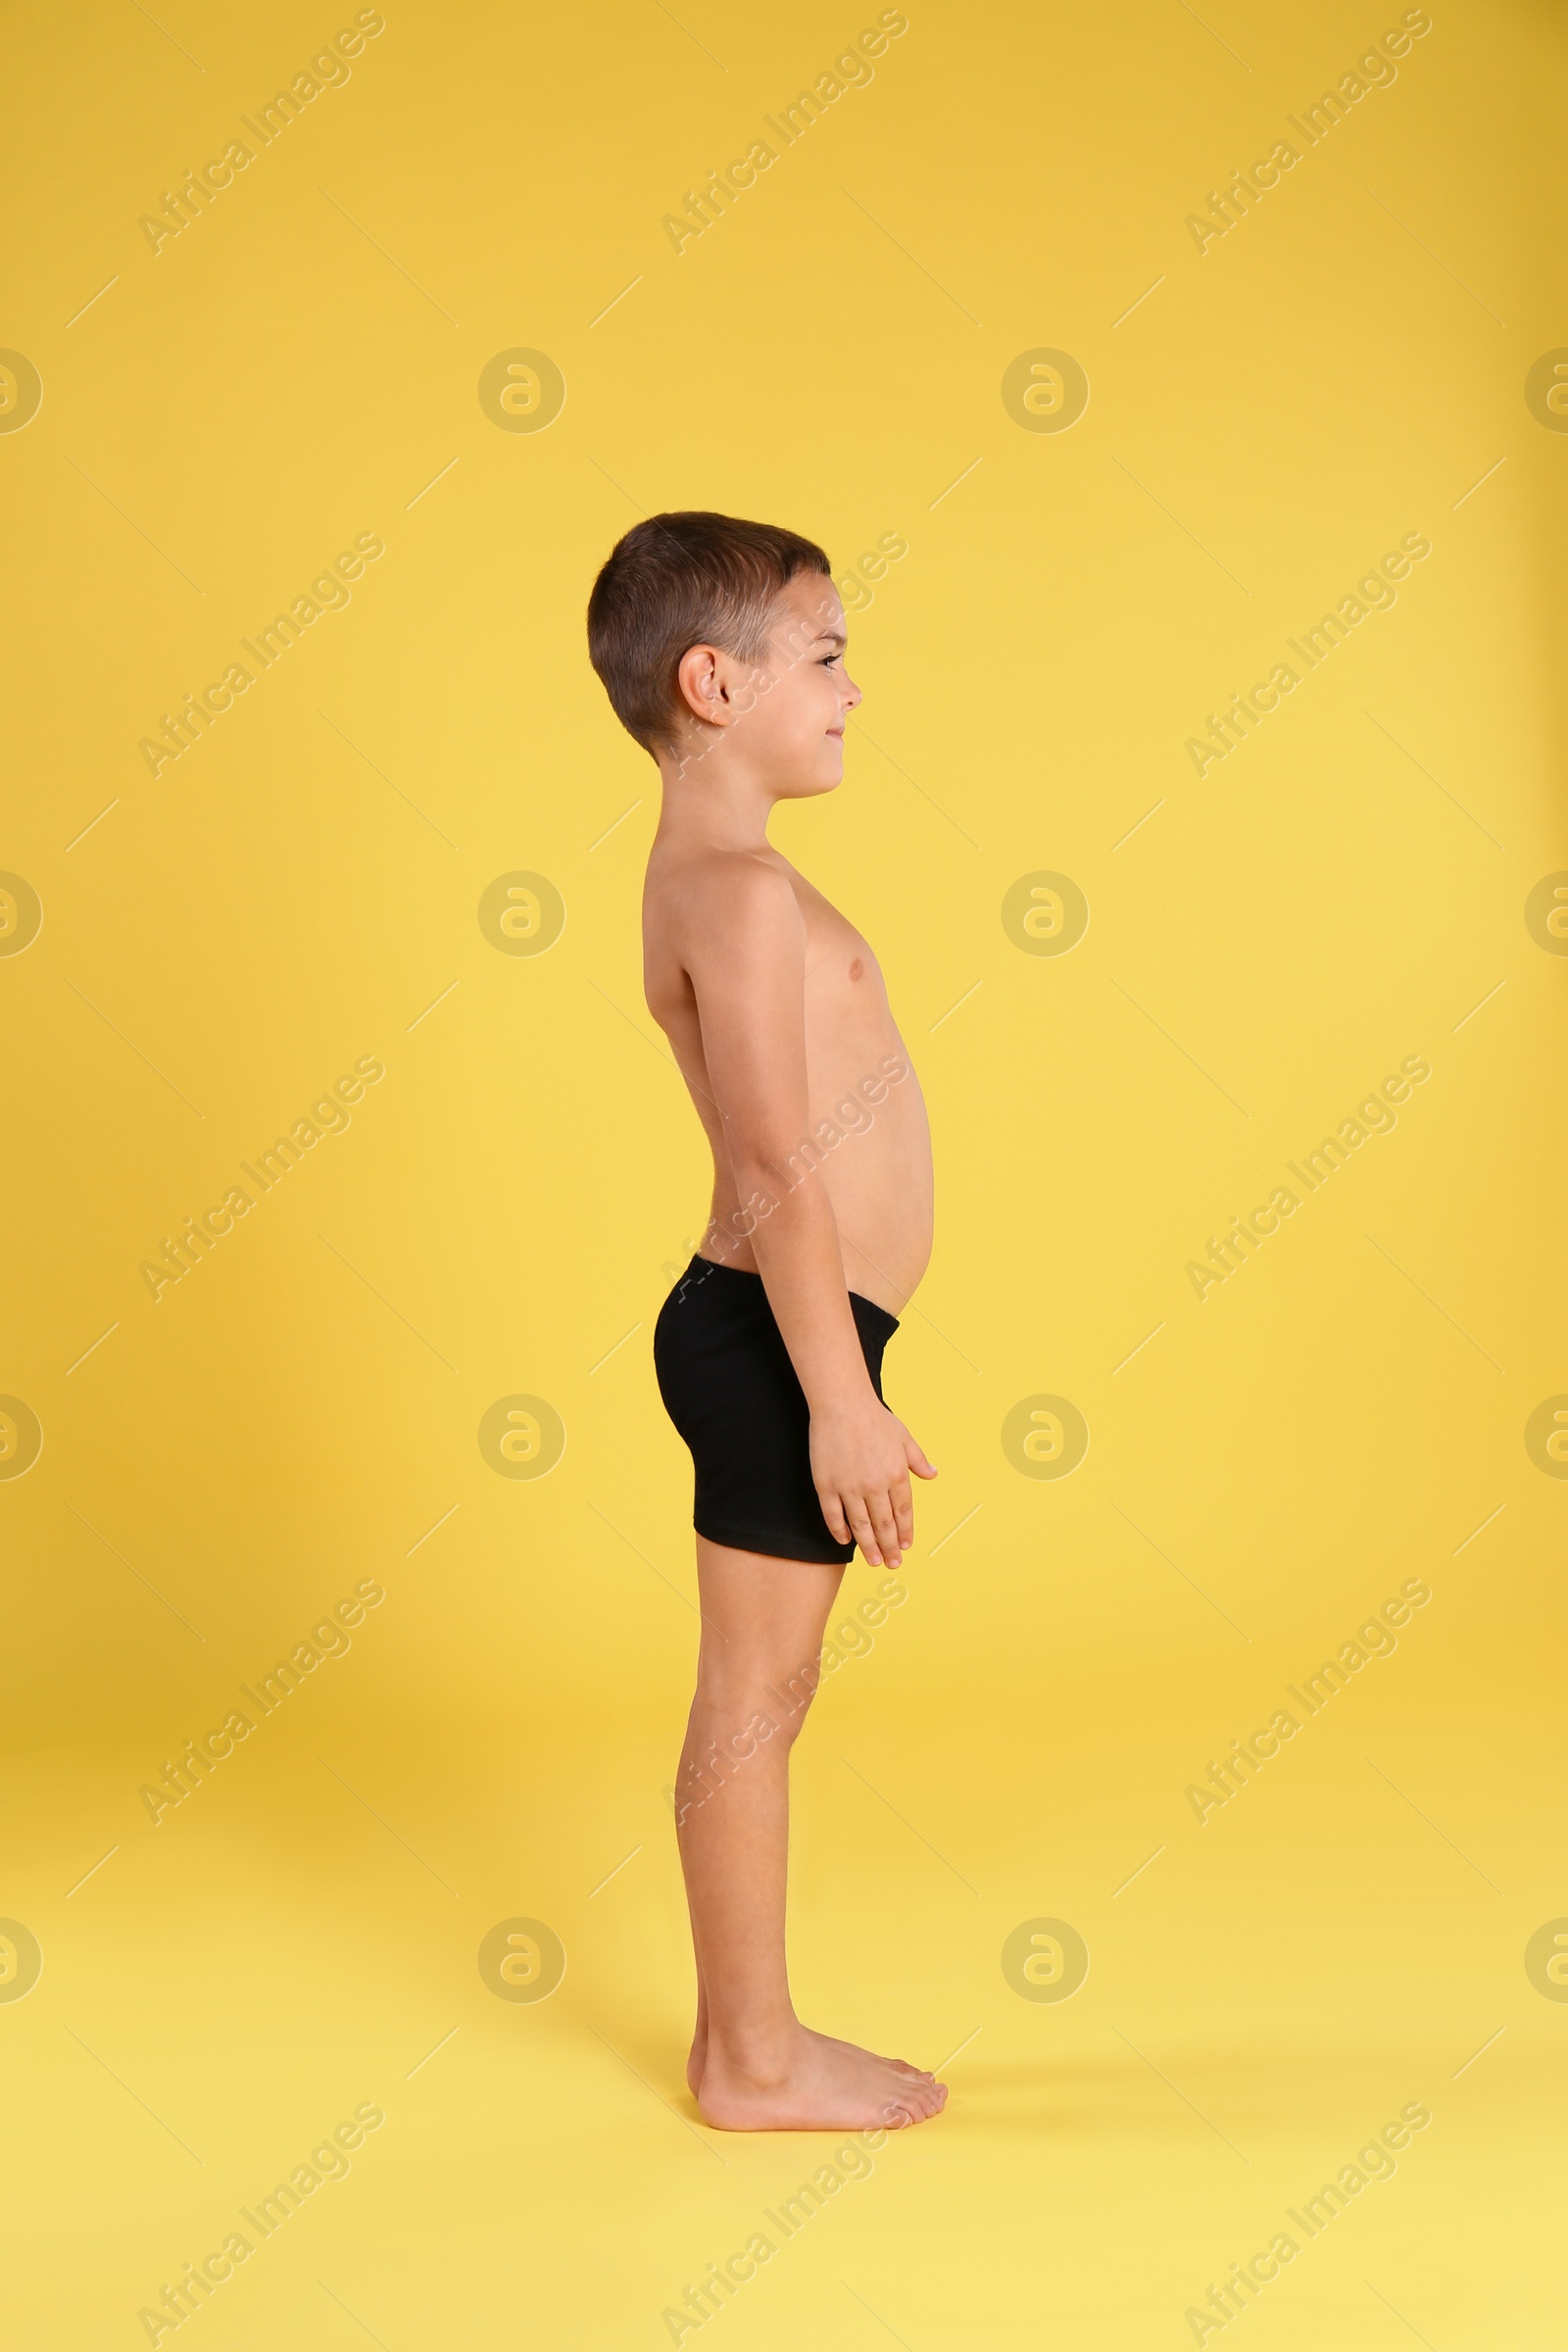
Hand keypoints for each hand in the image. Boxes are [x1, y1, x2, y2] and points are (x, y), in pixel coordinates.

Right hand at [810, 1398, 935, 1566]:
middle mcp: (875, 1485)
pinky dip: (839, 1530)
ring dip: (868, 1546)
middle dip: (889, 1547)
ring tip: (873, 1561)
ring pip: (860, 1526)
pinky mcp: (826, 1486)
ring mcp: (849, 1487)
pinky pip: (833, 1516)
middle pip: (884, 1525)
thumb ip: (917, 1459)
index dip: (905, 1532)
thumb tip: (932, 1474)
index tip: (905, 1546)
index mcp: (897, 1474)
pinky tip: (845, 1540)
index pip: (903, 1512)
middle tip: (892, 1563)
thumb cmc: (874, 1417)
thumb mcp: (903, 1436)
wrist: (842, 1403)